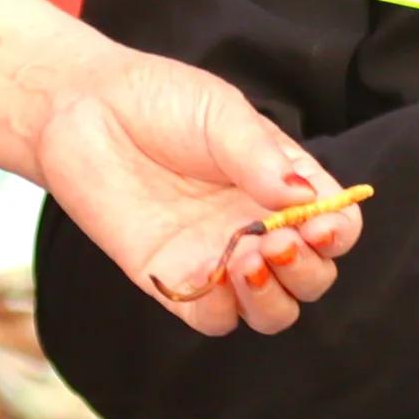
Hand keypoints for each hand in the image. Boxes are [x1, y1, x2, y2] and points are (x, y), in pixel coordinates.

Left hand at [30, 48, 358, 338]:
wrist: (81, 109)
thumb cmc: (158, 100)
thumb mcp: (221, 112)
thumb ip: (260, 156)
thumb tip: (305, 200)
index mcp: (284, 185)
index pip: (336, 225)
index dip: (337, 233)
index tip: (317, 224)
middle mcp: (259, 228)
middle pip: (312, 278)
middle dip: (307, 271)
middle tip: (277, 241)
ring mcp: (218, 258)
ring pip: (272, 313)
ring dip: (273, 299)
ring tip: (248, 260)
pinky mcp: (172, 280)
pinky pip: (213, 318)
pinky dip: (224, 310)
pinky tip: (213, 275)